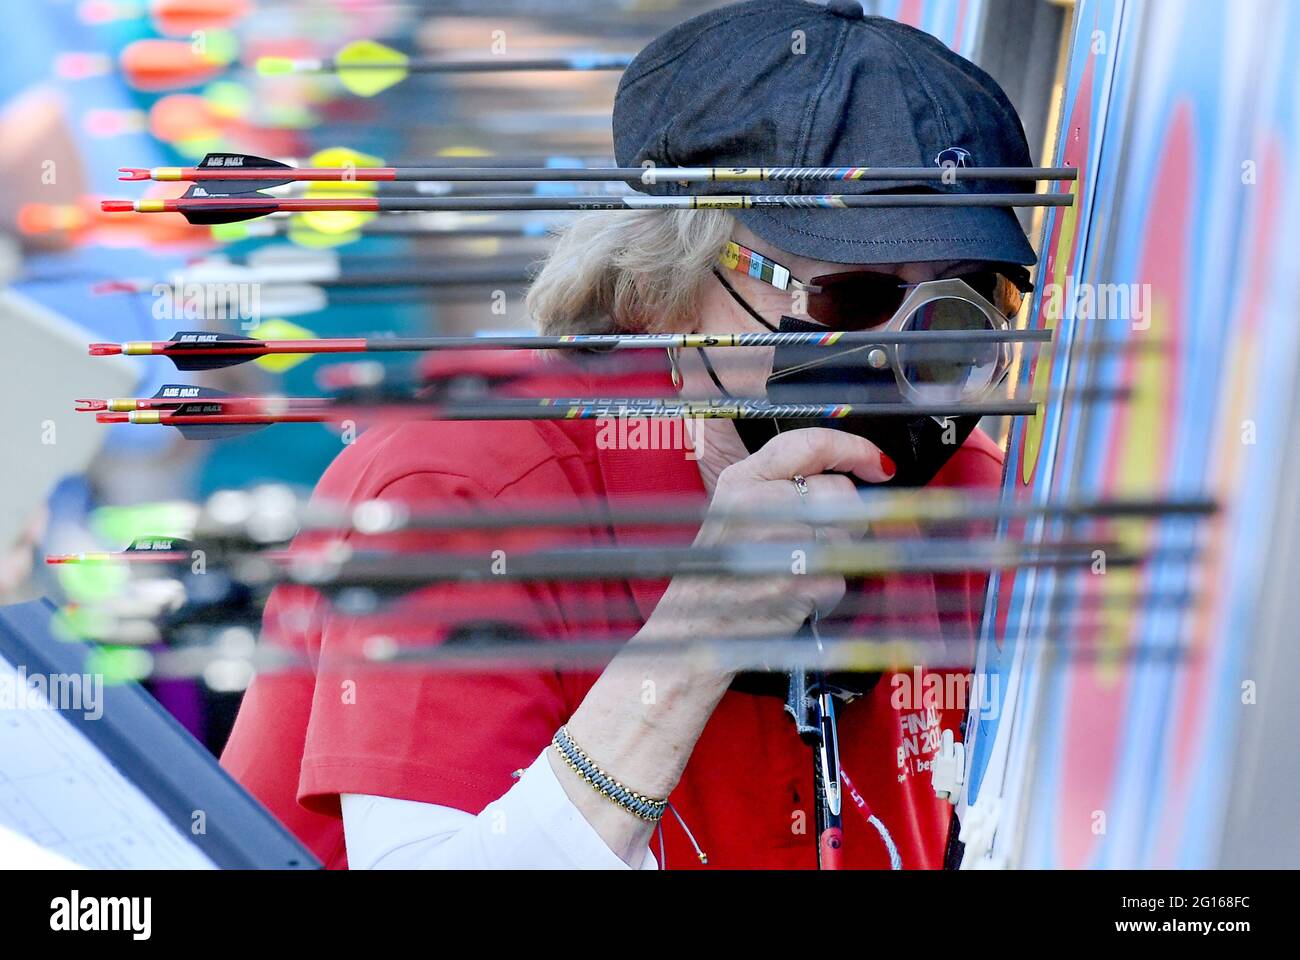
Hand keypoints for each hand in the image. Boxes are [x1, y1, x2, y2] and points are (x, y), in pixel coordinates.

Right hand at [642, 428, 895, 647]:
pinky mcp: (795, 583)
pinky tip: (796, 597)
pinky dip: (827, 593)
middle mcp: (756, 504)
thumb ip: (781, 484)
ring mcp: (776, 543)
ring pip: (847, 536)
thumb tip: (850, 474)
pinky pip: (840, 579)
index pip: (811, 443)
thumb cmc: (717, 574)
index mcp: (741, 479)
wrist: (692, 631)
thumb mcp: (733, 511)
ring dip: (836, 558)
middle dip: (845, 518)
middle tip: (817, 541)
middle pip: (842, 493)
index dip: (855, 449)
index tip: (879, 465)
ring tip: (798, 572)